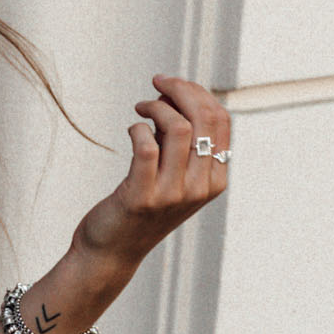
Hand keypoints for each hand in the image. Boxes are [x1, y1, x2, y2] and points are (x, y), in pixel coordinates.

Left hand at [75, 72, 230, 268]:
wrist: (112, 251)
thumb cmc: (141, 204)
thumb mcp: (172, 174)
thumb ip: (180, 140)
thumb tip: (173, 94)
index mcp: (215, 180)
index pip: (221, 121)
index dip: (198, 93)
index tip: (173, 84)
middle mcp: (200, 188)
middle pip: (204, 119)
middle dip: (181, 89)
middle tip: (157, 82)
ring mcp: (173, 194)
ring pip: (178, 128)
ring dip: (156, 106)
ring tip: (141, 108)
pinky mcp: (142, 197)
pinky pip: (146, 146)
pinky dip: (138, 127)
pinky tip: (132, 128)